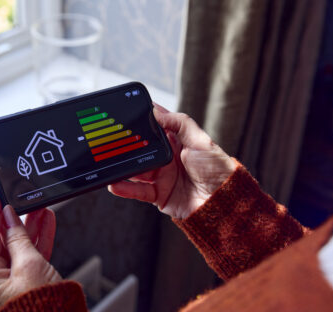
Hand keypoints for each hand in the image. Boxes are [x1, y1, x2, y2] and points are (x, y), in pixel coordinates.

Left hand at [0, 188, 60, 310]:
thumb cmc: (42, 309)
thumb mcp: (29, 265)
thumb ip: (18, 237)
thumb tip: (9, 216)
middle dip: (13, 216)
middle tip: (17, 195)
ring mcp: (6, 282)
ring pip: (16, 244)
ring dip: (29, 225)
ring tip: (39, 206)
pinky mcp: (23, 282)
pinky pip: (27, 255)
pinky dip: (37, 240)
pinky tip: (45, 222)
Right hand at [108, 104, 236, 218]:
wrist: (224, 202)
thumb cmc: (217, 169)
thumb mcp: (201, 140)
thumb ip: (179, 123)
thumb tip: (156, 110)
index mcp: (176, 142)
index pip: (154, 128)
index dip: (141, 121)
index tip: (126, 113)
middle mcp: (165, 159)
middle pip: (140, 149)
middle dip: (126, 145)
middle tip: (111, 140)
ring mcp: (160, 177)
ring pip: (135, 170)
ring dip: (122, 167)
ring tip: (109, 162)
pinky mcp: (157, 195)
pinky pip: (137, 191)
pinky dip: (125, 188)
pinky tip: (114, 184)